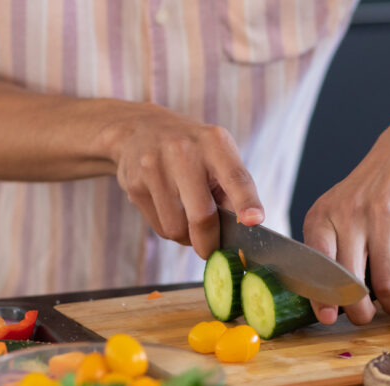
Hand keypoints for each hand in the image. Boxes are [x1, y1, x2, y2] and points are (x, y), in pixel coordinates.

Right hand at [109, 103, 263, 257]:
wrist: (141, 129)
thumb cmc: (193, 150)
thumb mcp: (218, 156)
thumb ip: (232, 190)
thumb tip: (242, 232)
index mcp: (214, 143)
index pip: (235, 177)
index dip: (246, 201)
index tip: (254, 221)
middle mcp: (183, 151)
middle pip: (202, 216)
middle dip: (209, 243)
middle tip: (212, 251)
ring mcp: (154, 167)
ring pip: (177, 229)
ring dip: (186, 236)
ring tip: (187, 218)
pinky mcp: (135, 185)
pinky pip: (159, 228)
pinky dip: (169, 229)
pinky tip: (169, 209)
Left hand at [303, 112, 389, 324]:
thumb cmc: (375, 187)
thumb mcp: (341, 207)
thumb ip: (332, 242)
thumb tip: (327, 295)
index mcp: (323, 215)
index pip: (315, 267)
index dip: (322, 298)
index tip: (330, 318)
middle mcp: (349, 214)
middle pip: (350, 282)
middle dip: (360, 311)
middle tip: (368, 316)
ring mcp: (383, 213)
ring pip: (385, 280)